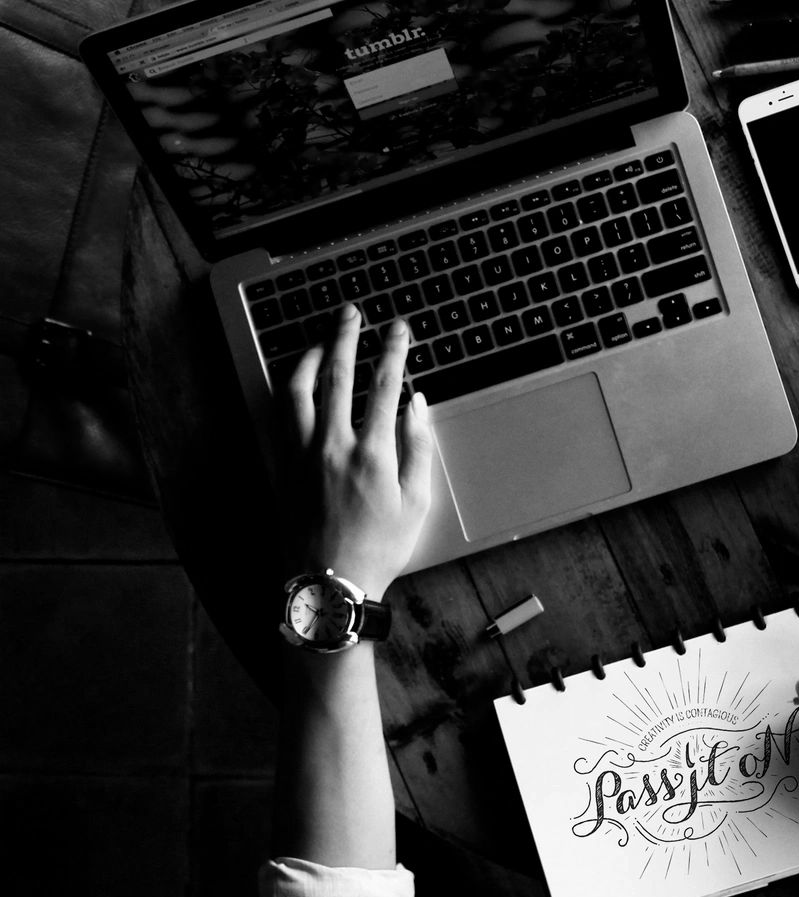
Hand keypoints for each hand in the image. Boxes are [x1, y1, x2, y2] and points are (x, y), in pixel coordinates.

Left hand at [278, 305, 432, 597]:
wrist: (330, 584)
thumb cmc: (379, 549)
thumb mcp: (416, 503)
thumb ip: (418, 448)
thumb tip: (416, 405)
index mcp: (372, 453)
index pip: (383, 385)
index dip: (393, 350)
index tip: (399, 328)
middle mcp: (332, 445)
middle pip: (337, 375)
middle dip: (346, 337)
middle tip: (352, 313)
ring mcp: (302, 454)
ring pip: (300, 389)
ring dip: (311, 356)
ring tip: (322, 340)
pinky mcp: (283, 466)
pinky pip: (282, 414)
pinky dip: (291, 389)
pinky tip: (298, 381)